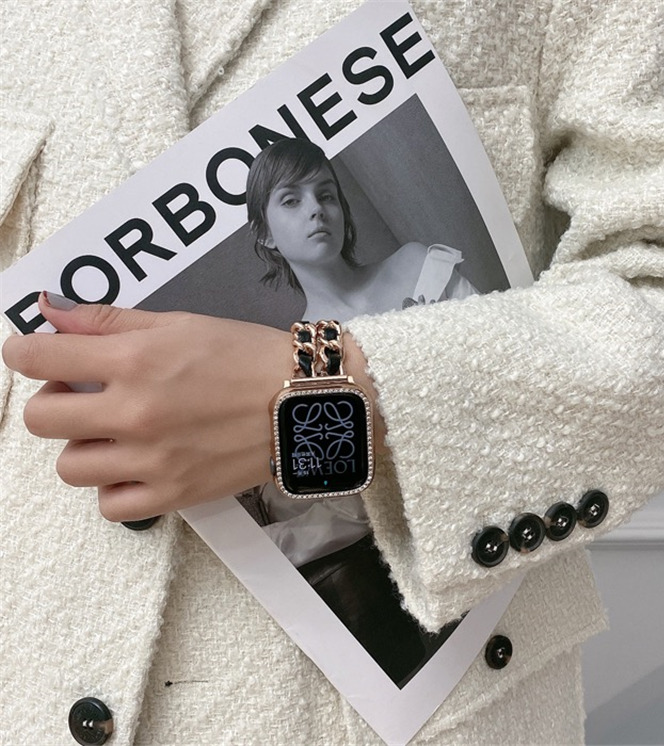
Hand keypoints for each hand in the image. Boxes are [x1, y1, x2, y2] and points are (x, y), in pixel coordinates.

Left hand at [2, 294, 293, 520]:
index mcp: (134, 361)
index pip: (39, 358)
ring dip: (83, 446)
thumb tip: (50, 312)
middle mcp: (135, 413)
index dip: (24, 352)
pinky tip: (136, 466)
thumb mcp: (180, 323)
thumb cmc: (248, 355)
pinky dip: (114, 487)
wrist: (306, 402)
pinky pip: (110, 506)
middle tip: (81, 395)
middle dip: (51, 402)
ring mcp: (152, 461)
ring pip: (70, 467)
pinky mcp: (174, 495)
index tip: (31, 353)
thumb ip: (109, 320)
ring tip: (114, 434)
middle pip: (40, 420)